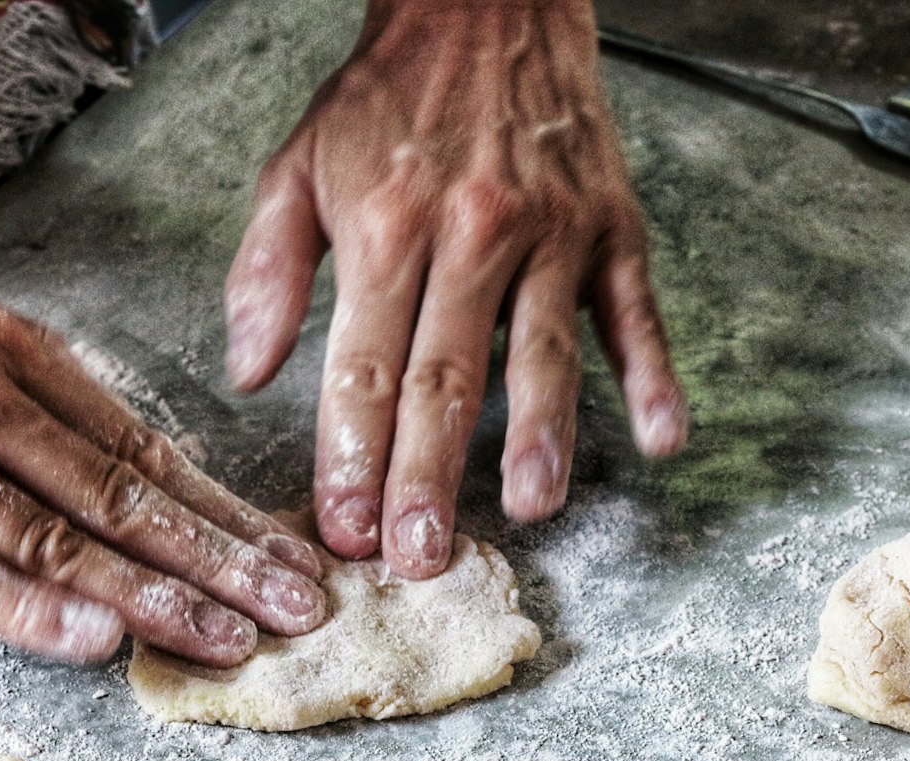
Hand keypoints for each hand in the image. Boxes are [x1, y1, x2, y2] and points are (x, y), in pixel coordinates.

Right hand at [0, 129, 325, 666]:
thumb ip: (11, 381)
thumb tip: (100, 450)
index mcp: (0, 348)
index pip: (139, 445)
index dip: (221, 509)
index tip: (285, 554)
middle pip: (123, 495)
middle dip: (224, 560)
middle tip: (302, 612)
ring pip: (54, 537)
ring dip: (155, 595)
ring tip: (233, 640)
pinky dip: (28, 610)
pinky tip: (98, 642)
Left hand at [224, 0, 687, 576]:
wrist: (487, 3)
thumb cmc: (389, 98)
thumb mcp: (297, 164)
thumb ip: (267, 269)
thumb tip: (248, 371)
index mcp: (386, 226)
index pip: (366, 365)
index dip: (353, 455)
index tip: (345, 528)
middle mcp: (471, 232)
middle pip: (446, 378)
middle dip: (429, 475)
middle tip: (421, 556)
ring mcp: (550, 234)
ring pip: (543, 352)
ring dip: (538, 437)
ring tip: (530, 508)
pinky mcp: (612, 229)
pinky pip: (635, 313)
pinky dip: (653, 375)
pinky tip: (662, 436)